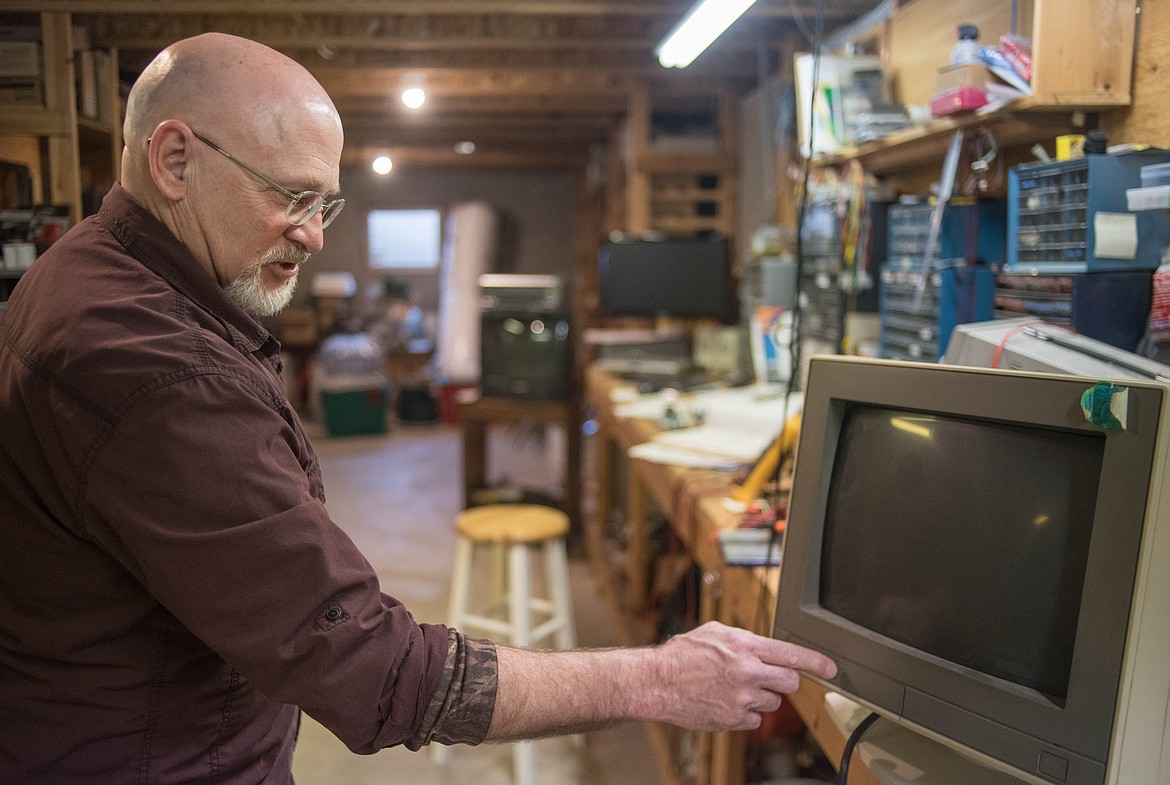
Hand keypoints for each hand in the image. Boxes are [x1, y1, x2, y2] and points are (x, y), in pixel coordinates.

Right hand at [650, 621, 836, 731]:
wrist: (657, 682)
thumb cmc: (682, 655)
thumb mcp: (716, 632)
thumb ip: (745, 640)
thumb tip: (764, 648)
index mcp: (745, 646)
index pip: (792, 654)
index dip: (816, 662)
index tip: (831, 669)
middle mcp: (748, 672)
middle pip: (789, 683)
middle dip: (783, 680)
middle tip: (767, 678)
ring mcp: (742, 698)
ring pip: (773, 703)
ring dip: (761, 697)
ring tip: (735, 689)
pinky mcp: (734, 720)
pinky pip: (755, 720)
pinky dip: (746, 713)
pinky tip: (726, 702)